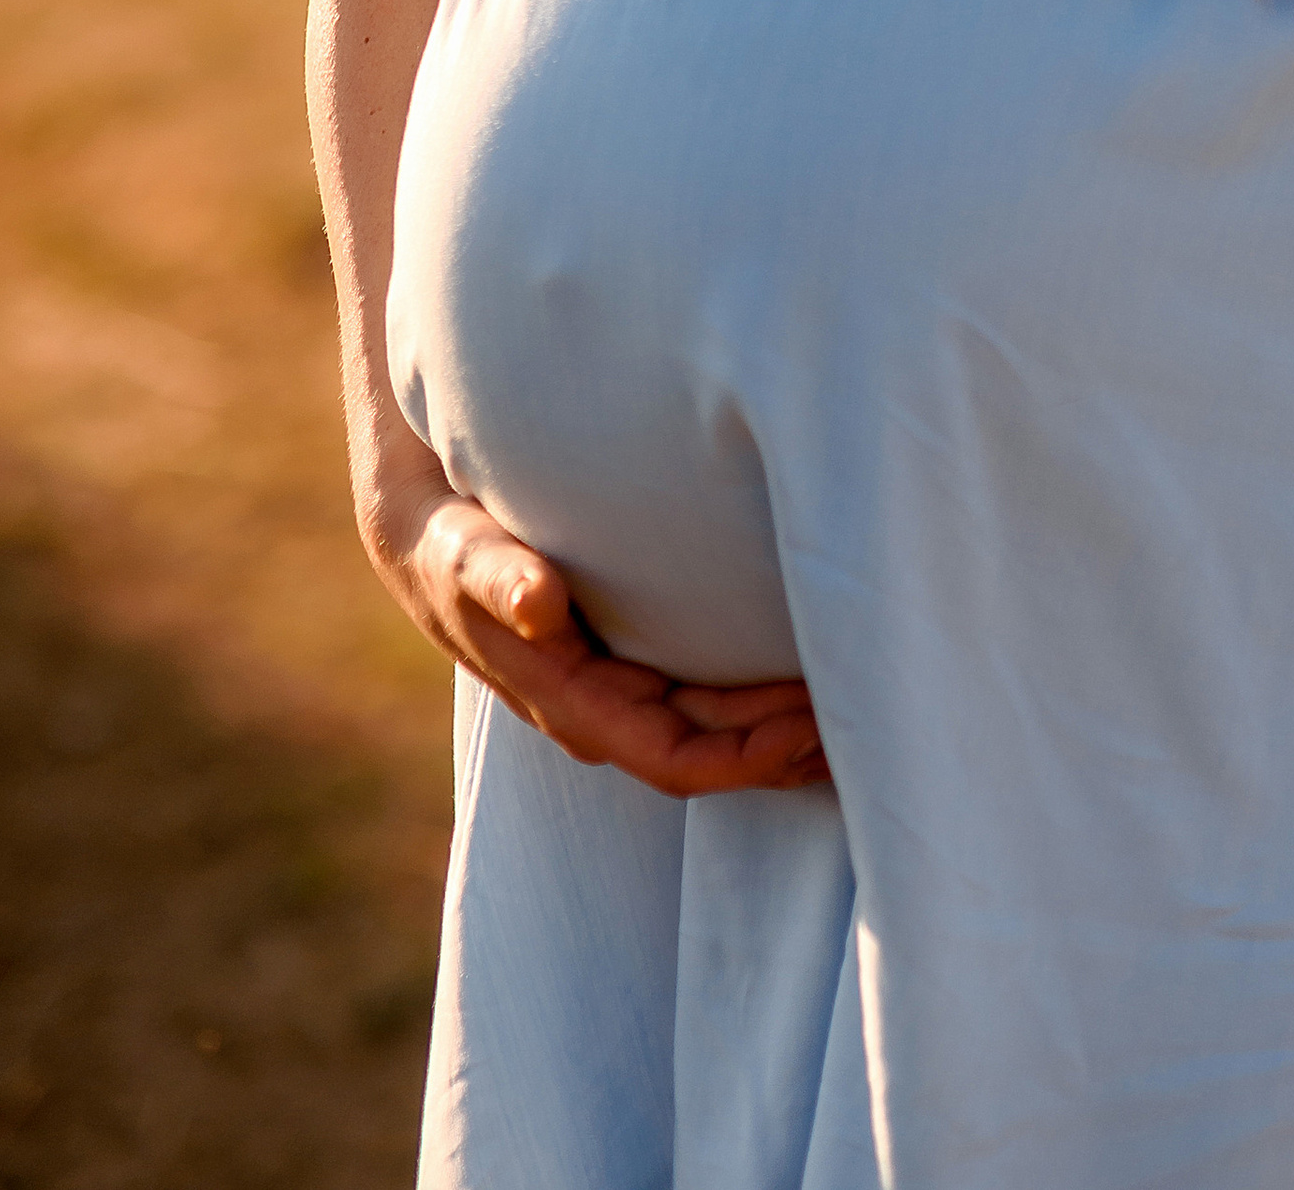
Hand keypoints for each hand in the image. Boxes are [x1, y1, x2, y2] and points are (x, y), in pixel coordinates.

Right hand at [367, 466, 827, 795]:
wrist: (424, 537)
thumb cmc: (448, 542)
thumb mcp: (462, 550)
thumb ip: (496, 574)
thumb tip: (538, 601)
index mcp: (570, 701)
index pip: (674, 756)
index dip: (746, 753)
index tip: (812, 724)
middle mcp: (602, 711)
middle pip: (711, 751)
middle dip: (785, 744)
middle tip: (869, 711)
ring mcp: (618, 690)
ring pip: (714, 729)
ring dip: (781, 726)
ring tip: (860, 699)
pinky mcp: (630, 662)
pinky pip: (705, 697)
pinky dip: (759, 696)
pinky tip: (810, 672)